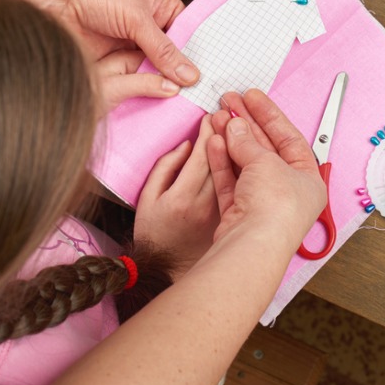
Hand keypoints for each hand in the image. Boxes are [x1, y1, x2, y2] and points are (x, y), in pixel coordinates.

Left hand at [15, 0, 198, 103]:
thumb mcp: (137, 18)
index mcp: (158, 2)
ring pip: (154, 68)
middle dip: (182, 71)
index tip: (211, 74)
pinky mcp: (112, 62)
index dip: (198, 51)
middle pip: (172, 53)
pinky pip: (134, 78)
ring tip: (186, 102)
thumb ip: (163, 49)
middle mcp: (146, 24)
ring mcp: (129, 44)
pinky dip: (144, 88)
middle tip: (201, 94)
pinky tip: (159, 102)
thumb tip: (191, 75)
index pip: (186, 30)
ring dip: (164, 82)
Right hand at [134, 116, 219, 274]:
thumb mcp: (148, 201)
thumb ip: (165, 168)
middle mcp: (211, 204)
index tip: (211, 115)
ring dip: (233, 142)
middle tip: (226, 109)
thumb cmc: (156, 238)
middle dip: (232, 129)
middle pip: (230, 158)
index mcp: (186, 200)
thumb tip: (188, 147)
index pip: (211, 153)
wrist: (175, 274)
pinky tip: (221, 144)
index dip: (212, 131)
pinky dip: (227, 163)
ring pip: (235, 167)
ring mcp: (226, 209)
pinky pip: (231, 182)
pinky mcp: (231, 214)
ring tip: (224, 120)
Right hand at [207, 90, 324, 248]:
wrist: (253, 244)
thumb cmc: (275, 208)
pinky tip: (214, 140)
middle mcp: (287, 192)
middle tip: (229, 101)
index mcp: (307, 180)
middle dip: (246, 124)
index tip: (252, 97)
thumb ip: (248, 141)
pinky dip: (222, 159)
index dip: (270, 115)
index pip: (289, 138)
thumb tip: (235, 126)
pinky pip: (231, 179)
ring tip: (218, 116)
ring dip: (231, 139)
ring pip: (245, 163)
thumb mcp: (266, 161)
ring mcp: (262, 203)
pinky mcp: (239, 213)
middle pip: (265, 149)